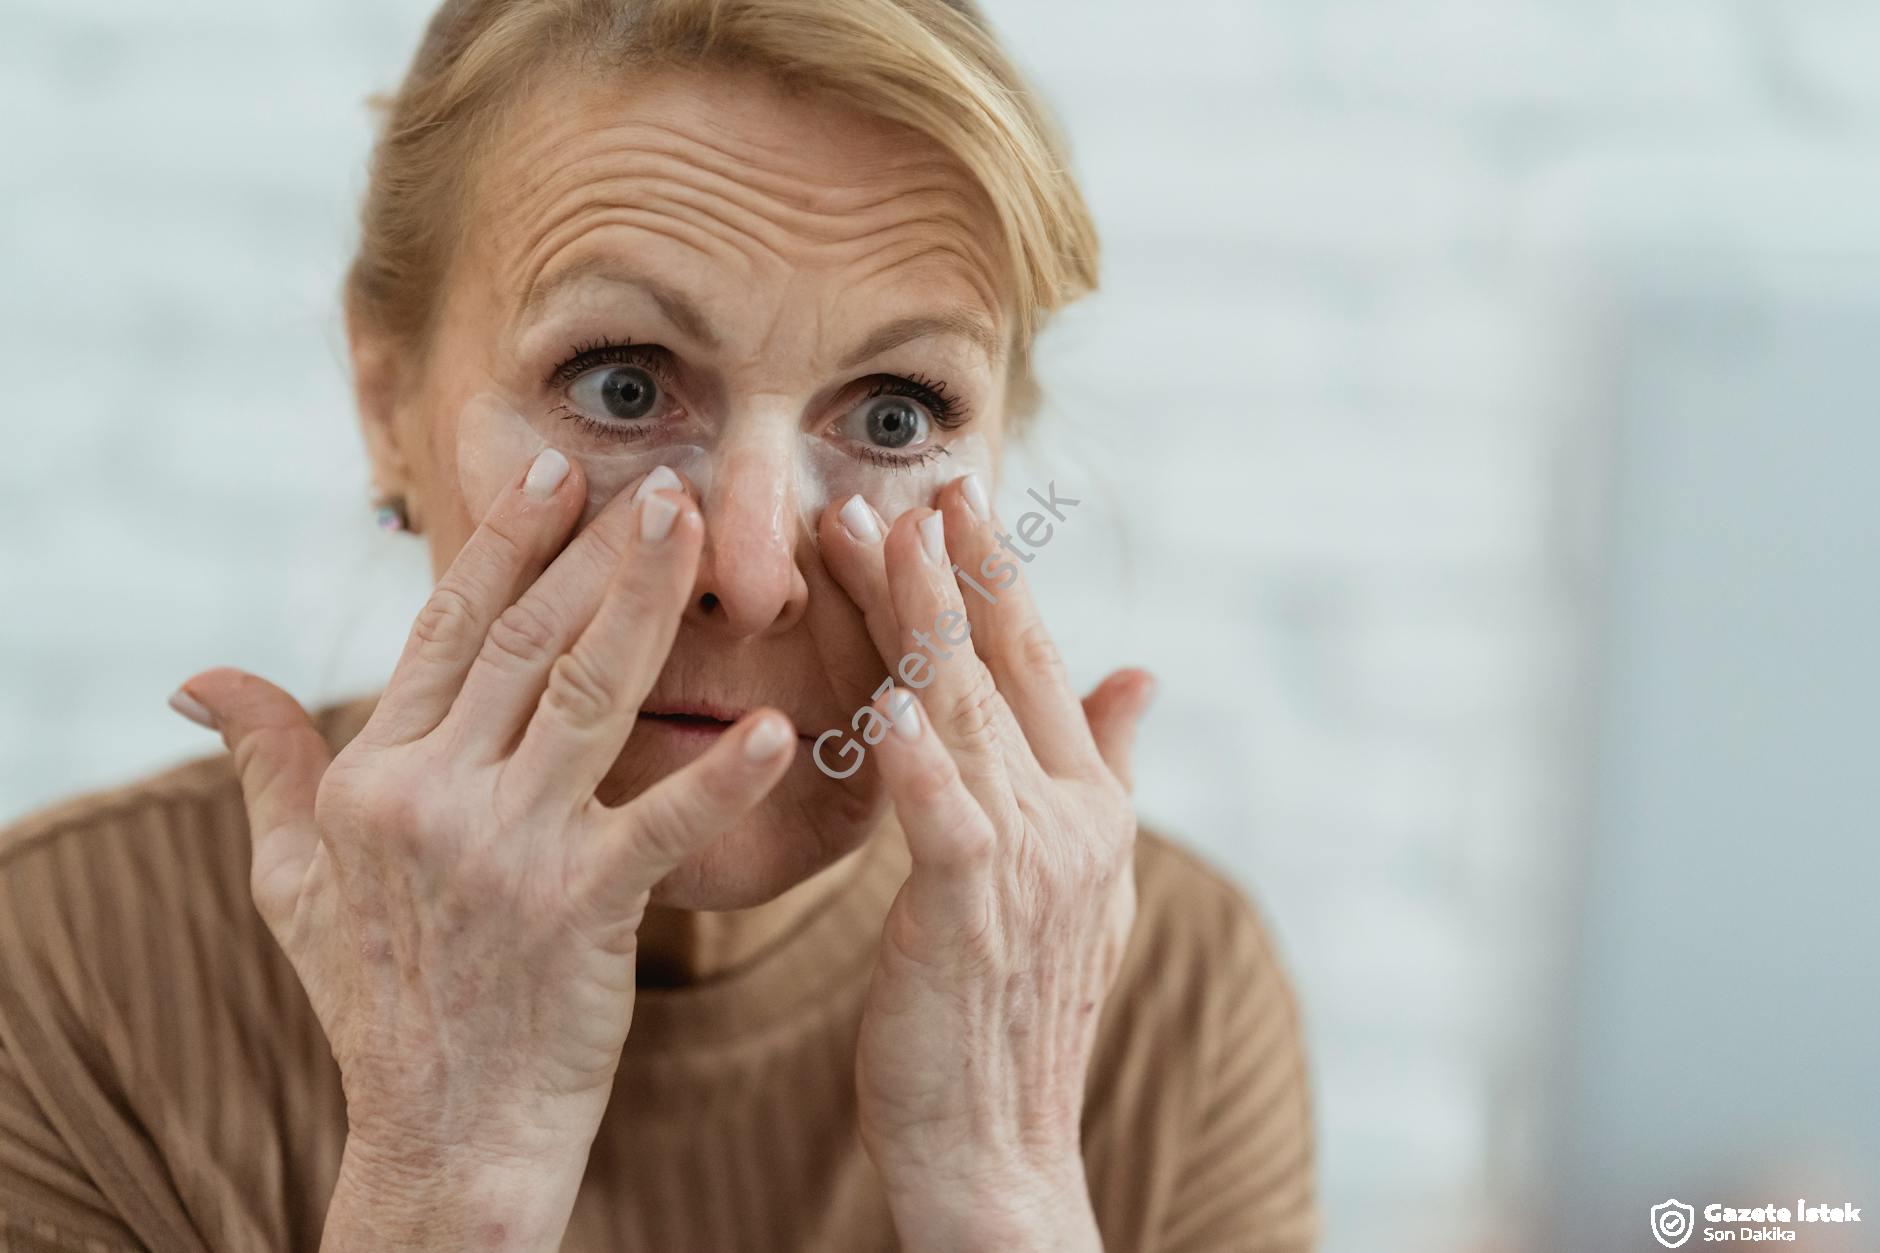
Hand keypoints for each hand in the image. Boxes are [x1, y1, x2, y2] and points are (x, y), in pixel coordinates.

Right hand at [173, 455, 794, 1250]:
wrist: (445, 1134)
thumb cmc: (379, 1000)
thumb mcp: (293, 881)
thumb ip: (265, 765)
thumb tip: (201, 680)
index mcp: (374, 777)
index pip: (447, 631)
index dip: (503, 544)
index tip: (553, 470)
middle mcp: (434, 798)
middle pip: (529, 642)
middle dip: (597, 551)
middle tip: (662, 477)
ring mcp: (507, 852)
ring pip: (592, 694)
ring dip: (648, 604)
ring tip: (701, 530)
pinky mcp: (582, 910)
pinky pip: (661, 822)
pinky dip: (721, 777)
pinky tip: (778, 728)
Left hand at [818, 480, 1154, 1251]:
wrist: (1001, 1150)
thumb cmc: (1014, 1010)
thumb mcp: (1083, 880)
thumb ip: (1105, 766)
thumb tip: (1140, 671)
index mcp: (1088, 804)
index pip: (1039, 664)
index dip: (997, 578)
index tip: (955, 500)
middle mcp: (1069, 820)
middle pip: (1004, 669)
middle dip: (956, 569)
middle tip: (913, 481)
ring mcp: (1027, 864)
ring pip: (967, 716)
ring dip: (920, 623)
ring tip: (877, 537)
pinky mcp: (970, 915)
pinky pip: (944, 817)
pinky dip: (917, 757)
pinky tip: (884, 698)